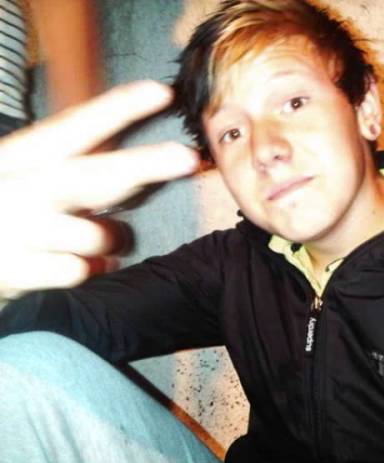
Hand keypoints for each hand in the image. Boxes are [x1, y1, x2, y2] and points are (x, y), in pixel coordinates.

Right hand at [0, 81, 199, 298]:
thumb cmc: (5, 208)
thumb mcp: (26, 172)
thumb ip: (77, 167)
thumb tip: (140, 173)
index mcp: (25, 156)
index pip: (77, 126)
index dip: (120, 109)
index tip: (162, 93)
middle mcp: (21, 188)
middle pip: (94, 175)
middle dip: (146, 165)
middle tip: (187, 157)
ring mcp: (18, 230)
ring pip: (96, 235)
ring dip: (111, 239)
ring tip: (99, 239)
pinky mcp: (17, 270)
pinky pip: (79, 270)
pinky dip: (91, 268)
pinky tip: (81, 265)